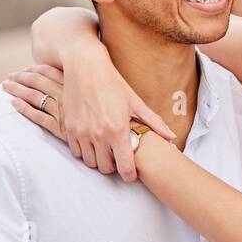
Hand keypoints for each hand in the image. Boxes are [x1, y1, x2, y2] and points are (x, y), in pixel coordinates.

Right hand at [4, 43, 176, 180]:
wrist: (84, 66)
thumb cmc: (112, 82)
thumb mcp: (135, 101)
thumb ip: (153, 122)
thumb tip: (171, 137)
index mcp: (117, 130)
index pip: (124, 168)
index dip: (129, 175)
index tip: (131, 174)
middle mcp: (98, 134)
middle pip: (106, 169)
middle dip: (114, 167)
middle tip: (119, 158)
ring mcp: (82, 132)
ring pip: (90, 163)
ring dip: (99, 160)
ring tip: (106, 150)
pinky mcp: (69, 128)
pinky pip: (77, 152)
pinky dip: (85, 152)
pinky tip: (93, 142)